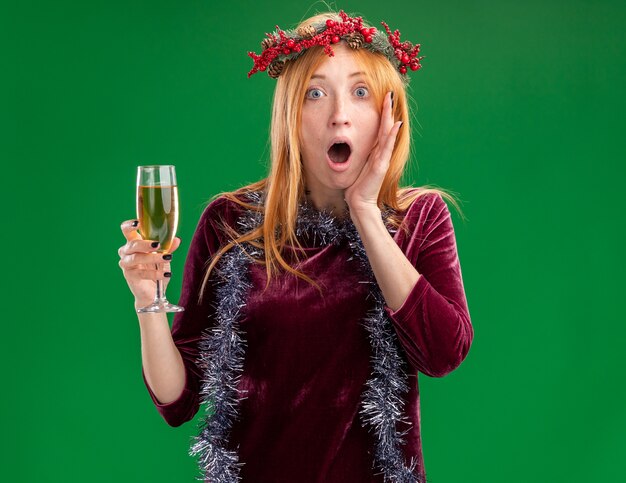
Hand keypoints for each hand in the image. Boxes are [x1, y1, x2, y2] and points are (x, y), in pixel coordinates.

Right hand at [118, 219, 180, 307]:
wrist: (153, 292)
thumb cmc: (156, 270)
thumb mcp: (164, 257)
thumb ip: (168, 248)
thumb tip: (177, 239)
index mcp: (133, 243)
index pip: (126, 230)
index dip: (129, 225)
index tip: (138, 222)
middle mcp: (126, 252)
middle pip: (132, 244)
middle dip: (145, 244)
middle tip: (158, 245)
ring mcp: (126, 264)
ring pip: (136, 258)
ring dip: (152, 258)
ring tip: (167, 258)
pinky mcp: (130, 276)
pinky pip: (141, 273)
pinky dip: (155, 273)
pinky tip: (165, 274)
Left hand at [344, 91, 402, 212]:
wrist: (360, 202)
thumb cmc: (357, 186)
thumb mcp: (358, 166)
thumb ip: (359, 155)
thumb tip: (352, 146)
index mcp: (375, 152)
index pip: (380, 130)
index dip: (382, 115)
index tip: (383, 100)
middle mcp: (381, 154)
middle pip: (386, 128)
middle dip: (387, 111)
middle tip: (389, 94)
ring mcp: (383, 159)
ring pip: (388, 134)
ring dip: (390, 117)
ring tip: (391, 103)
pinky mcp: (381, 166)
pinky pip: (387, 147)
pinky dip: (391, 135)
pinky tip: (396, 125)